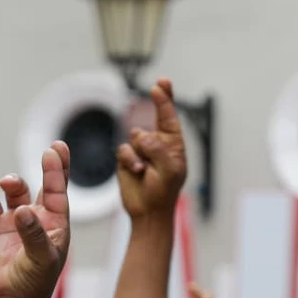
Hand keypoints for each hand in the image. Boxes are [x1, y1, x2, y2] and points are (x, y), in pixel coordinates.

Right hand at [0, 142, 70, 297]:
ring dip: (11, 182)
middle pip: (42, 185)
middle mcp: (36, 219)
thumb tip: (23, 211)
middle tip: (50, 150)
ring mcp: (14, 222)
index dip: (59, 171)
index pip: (59, 192)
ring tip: (7, 182)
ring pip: (14, 192)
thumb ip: (34, 234)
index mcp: (55, 225)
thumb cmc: (34, 283)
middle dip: (48, 167)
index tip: (56, 150)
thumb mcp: (41, 260)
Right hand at [116, 79, 187, 220]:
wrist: (147, 212)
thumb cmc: (164, 193)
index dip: (166, 100)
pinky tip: (137, 171)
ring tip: (145, 169)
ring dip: (141, 150)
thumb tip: (143, 136)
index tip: (161, 85)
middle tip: (158, 87)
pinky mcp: (126, 158)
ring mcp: (141, 150)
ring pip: (136, 135)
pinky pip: (124, 149)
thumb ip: (159, 150)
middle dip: (158, 101)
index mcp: (174, 145)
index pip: (170, 118)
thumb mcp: (170, 171)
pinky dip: (130, 159)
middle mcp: (158, 144)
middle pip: (154, 116)